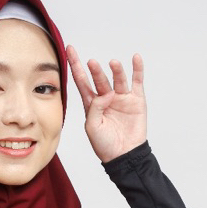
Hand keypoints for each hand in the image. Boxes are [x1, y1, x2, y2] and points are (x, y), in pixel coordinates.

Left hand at [66, 44, 147, 162]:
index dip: (76, 66)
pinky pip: (137, 81)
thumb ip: (94, 109)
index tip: (69, 51)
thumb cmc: (104, 145)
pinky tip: (135, 58)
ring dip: (116, 70)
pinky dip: (137, 69)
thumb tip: (105, 94)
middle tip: (91, 63)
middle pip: (99, 79)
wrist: (124, 156)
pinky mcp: (136, 100)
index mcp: (92, 104)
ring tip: (113, 63)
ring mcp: (121, 97)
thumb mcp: (92, 127)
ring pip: (117, 79)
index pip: (82, 81)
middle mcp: (106, 97)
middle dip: (95, 71)